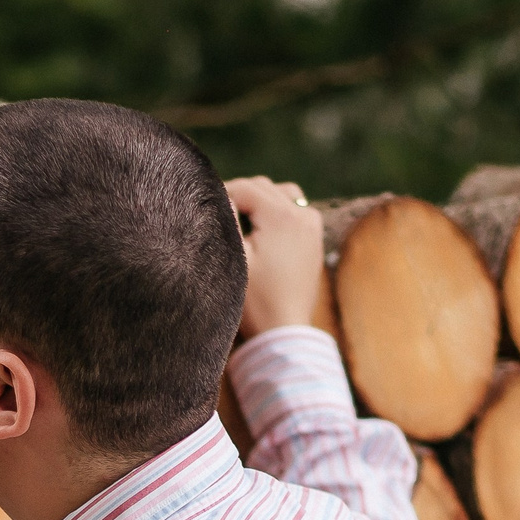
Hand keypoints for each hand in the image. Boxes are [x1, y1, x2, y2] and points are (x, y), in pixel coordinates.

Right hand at [227, 176, 332, 339]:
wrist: (283, 332)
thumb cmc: (254, 301)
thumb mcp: (234, 259)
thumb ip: (226, 221)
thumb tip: (219, 195)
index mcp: (282, 216)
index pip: (245, 188)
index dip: (222, 194)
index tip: (205, 209)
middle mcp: (303, 215)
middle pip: (264, 187)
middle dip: (240, 195)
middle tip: (219, 215)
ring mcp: (312, 227)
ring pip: (283, 195)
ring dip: (261, 202)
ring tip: (241, 221)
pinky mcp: (314, 240)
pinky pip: (296, 212)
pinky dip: (278, 213)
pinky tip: (262, 233)